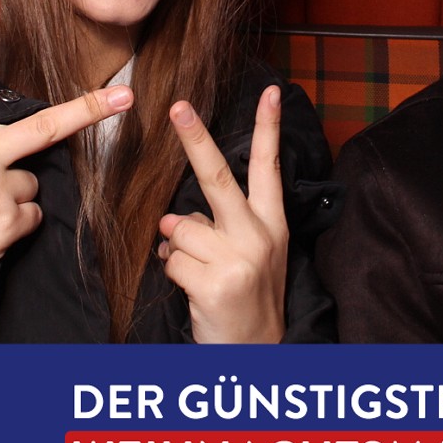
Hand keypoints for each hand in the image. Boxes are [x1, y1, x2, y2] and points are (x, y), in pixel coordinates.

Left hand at [158, 86, 287, 343]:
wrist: (256, 352)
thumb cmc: (246, 297)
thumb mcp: (250, 255)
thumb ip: (219, 226)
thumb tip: (172, 218)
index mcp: (272, 223)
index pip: (270, 167)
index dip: (269, 127)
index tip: (271, 91)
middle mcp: (259, 235)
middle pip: (216, 177)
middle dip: (195, 138)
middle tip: (177, 106)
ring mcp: (238, 259)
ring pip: (179, 228)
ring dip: (177, 250)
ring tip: (199, 271)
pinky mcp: (216, 283)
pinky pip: (171, 261)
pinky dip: (172, 273)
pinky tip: (193, 288)